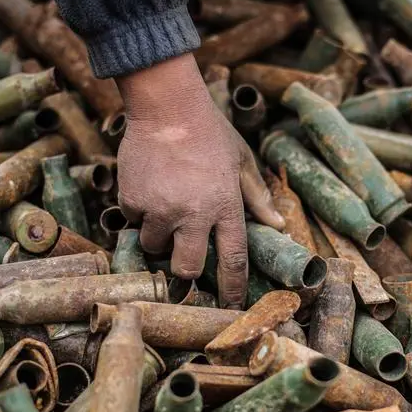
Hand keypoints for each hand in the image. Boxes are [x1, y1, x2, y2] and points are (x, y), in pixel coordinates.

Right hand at [116, 54, 283, 308]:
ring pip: (154, 246)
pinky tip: (150, 185)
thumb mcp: (241, 161)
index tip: (231, 306)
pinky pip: (134, 220)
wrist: (166, 105)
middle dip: (184, 271)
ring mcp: (160, 209)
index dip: (232, 289)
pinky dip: (140, 211)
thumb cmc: (209, 131)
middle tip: (183, 255)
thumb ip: (257, 196)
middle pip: (187, 268)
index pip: (233, 260)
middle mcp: (193, 214)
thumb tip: (278, 224)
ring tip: (166, 205)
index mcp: (225, 206)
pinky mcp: (133, 199)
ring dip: (158, 235)